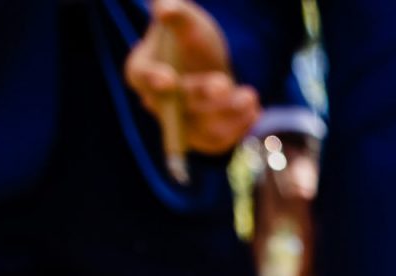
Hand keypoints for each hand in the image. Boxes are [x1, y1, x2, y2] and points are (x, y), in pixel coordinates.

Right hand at [123, 0, 262, 157]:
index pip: (142, 77)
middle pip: (176, 106)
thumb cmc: (188, 37)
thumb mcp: (186, 20)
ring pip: (201, 129)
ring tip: (250, 97)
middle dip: (200, 95)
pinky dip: (238, 128)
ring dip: (228, 116)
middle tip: (223, 83)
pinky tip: (254, 111)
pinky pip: (219, 142)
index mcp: (141, 70)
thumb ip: (176, 13)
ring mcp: (179, 125)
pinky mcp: (201, 138)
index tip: (169, 80)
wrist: (207, 62)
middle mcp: (157, 103)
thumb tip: (167, 9)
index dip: (153, 79)